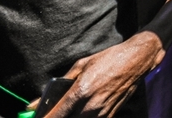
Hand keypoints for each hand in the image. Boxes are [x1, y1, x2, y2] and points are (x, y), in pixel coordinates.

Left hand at [45, 32, 163, 117]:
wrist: (136, 61)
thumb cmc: (108, 59)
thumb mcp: (81, 65)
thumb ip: (58, 84)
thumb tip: (35, 103)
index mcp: (80, 91)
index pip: (55, 116)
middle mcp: (90, 106)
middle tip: (52, 115)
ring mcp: (102, 113)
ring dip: (70, 117)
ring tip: (66, 112)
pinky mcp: (110, 115)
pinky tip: (82, 111)